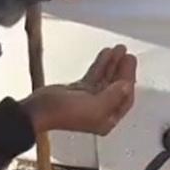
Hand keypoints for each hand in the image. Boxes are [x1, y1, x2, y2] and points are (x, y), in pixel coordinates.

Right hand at [22, 45, 136, 135]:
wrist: (39, 110)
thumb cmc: (65, 113)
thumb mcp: (95, 106)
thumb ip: (114, 95)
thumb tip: (127, 85)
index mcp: (106, 120)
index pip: (125, 98)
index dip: (130, 80)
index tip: (131, 63)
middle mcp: (100, 111)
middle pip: (117, 87)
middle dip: (123, 70)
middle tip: (127, 54)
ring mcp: (89, 100)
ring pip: (106, 79)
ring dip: (113, 64)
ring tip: (118, 49)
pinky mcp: (79, 90)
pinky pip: (94, 75)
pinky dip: (101, 64)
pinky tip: (106, 54)